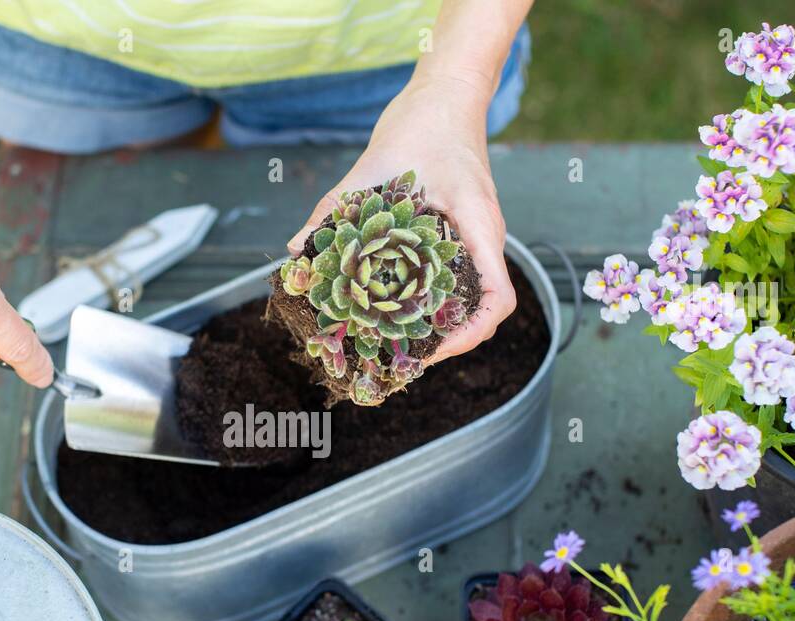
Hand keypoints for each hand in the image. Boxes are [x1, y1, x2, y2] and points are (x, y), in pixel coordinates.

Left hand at [287, 73, 515, 362]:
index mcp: (479, 226)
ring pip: (471, 297)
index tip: (433, 349)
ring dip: (441, 323)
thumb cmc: (422, 122)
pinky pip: (456, 277)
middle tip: (402, 355)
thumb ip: (335, 208)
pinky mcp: (460, 232)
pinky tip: (393, 304)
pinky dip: (431, 297)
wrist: (446, 92)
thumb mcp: (372, 166)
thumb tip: (297, 248)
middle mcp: (483, 238)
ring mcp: (474, 237)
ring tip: (397, 340)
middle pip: (483, 310)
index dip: (470, 335)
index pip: (497, 298)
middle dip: (448, 340)